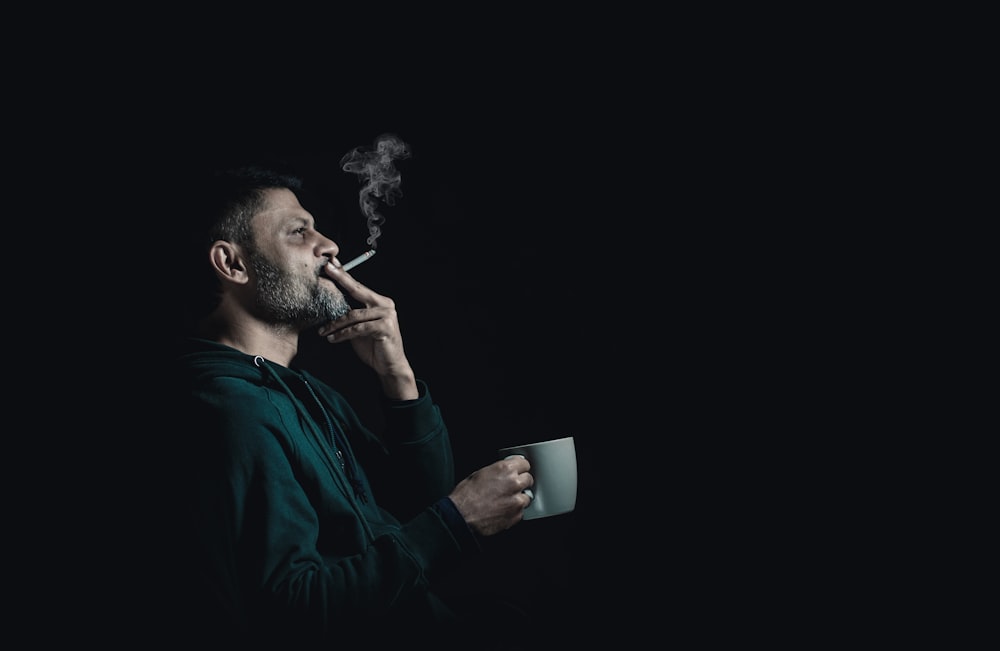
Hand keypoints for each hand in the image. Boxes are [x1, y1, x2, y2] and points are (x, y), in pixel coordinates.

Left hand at [318, 261, 417, 399]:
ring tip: (322, 331)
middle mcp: (385, 304)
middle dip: (340, 279)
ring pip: (354, 315)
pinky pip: (358, 328)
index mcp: (379, 302)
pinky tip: (333, 339)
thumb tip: (330, 303)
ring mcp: (387, 315)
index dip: (343, 275)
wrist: (389, 366)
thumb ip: (349, 315)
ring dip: (335, 324)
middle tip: (326, 270)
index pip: (358, 287)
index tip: (331, 264)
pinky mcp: (385, 327)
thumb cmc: (373, 347)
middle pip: (358, 290)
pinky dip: (343, 334)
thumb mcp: (358, 328)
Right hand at [448, 456, 534, 535]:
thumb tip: (503, 472)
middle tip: (511, 487)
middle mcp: (514, 483)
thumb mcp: (480, 473)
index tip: (518, 471)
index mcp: (505, 469)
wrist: (461, 516)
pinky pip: (521, 511)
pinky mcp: (516, 516)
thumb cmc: (466, 496)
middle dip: (521, 482)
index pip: (525, 464)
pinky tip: (503, 510)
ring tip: (505, 501)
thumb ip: (497, 471)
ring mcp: (517, 501)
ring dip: (519, 498)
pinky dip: (514, 511)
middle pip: (529, 479)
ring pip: (527, 497)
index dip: (520, 468)